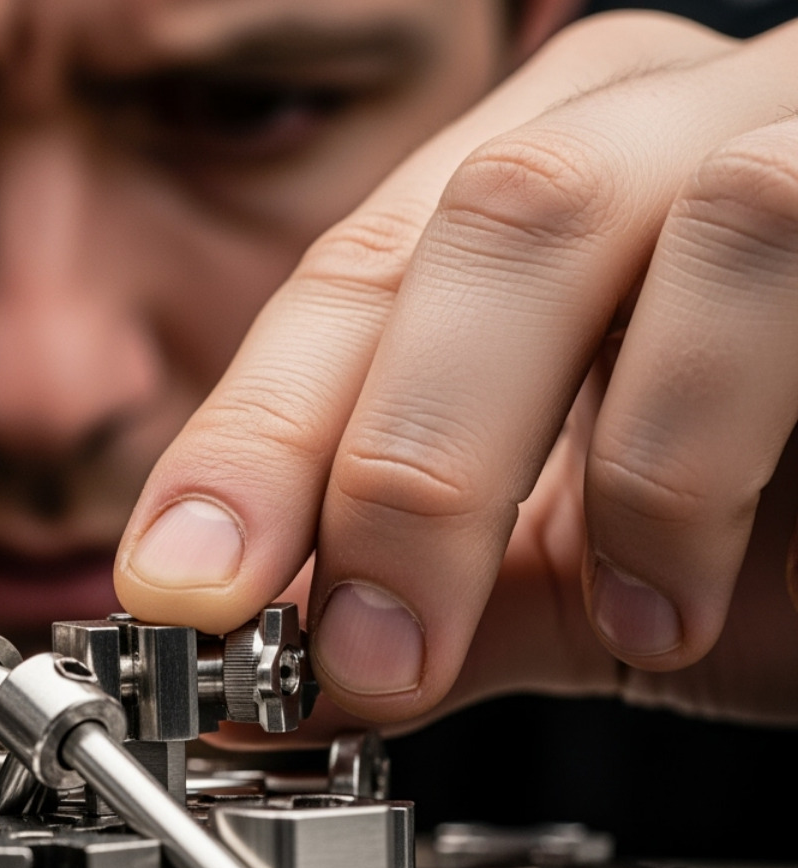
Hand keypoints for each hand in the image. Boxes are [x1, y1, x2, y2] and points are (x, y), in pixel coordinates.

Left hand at [114, 12, 797, 740]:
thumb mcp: (586, 574)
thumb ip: (428, 606)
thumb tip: (265, 688)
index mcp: (537, 199)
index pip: (344, 288)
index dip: (244, 444)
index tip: (182, 595)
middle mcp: (647, 128)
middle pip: (453, 234)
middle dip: (377, 462)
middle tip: (353, 649)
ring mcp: (779, 126)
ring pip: (580, 217)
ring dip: (529, 458)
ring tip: (593, 627)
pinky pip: (774, 251)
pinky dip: (691, 443)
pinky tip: (686, 587)